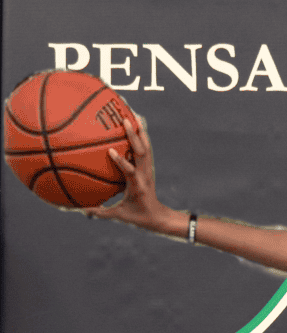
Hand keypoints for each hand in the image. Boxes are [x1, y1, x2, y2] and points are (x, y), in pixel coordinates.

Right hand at [86, 115, 168, 229]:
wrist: (159, 216)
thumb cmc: (138, 217)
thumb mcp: (119, 216)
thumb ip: (100, 213)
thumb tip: (81, 210)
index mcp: (137, 186)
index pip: (130, 172)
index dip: (122, 162)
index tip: (111, 151)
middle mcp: (144, 175)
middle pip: (142, 153)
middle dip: (134, 136)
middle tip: (125, 120)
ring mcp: (148, 170)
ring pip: (147, 148)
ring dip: (140, 132)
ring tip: (133, 115)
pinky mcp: (149, 168)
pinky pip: (147, 149)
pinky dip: (142, 137)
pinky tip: (137, 125)